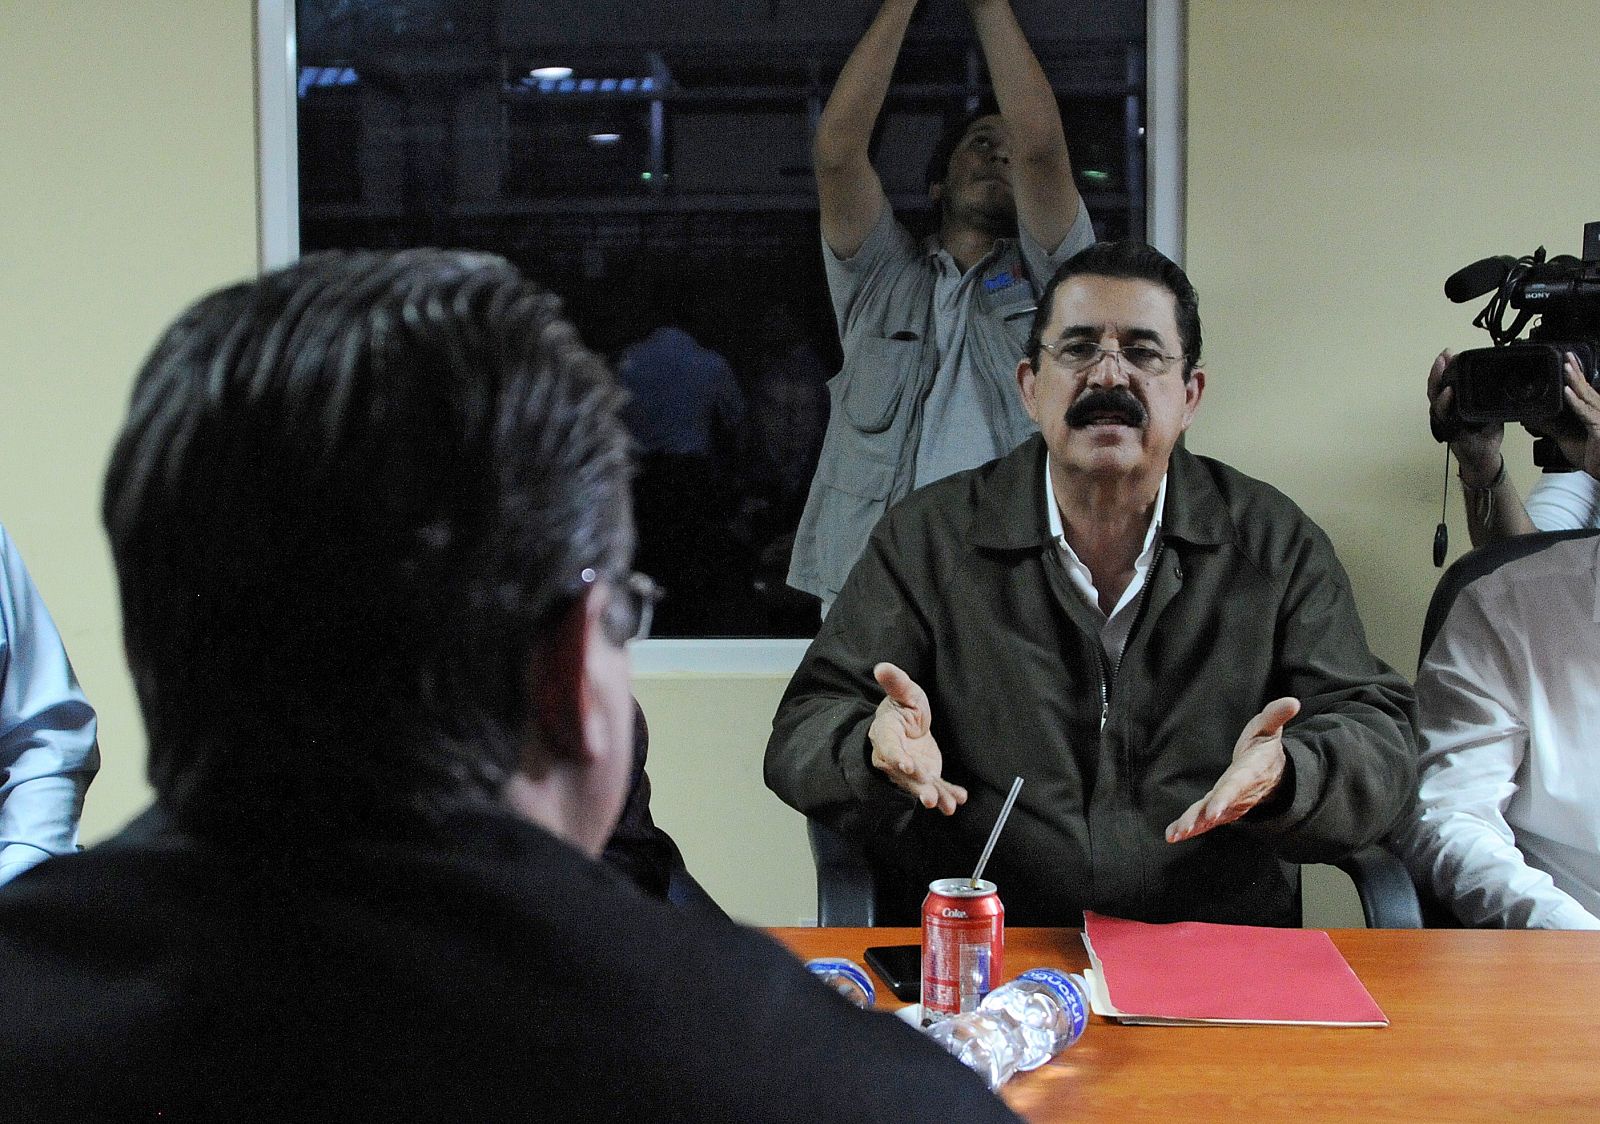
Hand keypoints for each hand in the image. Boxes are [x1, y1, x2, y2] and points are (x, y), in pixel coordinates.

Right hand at [868, 662, 966, 814]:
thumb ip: (895, 682)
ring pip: (919, 786)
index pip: (888, 747)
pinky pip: (936, 787)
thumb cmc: (903, 707)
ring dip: (933, 796)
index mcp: (886, 733)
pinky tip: (960, 798)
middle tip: (928, 796)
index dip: (896, 757)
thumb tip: (882, 666)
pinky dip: (948, 794)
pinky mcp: (925, 777)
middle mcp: (894, 757)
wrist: (907, 726)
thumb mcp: (904, 692)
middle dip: (916, 785)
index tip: (906, 764)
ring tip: (948, 806)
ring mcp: (910, 770)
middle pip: (903, 774)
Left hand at [1165, 697, 1299, 842]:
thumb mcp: (1269, 728)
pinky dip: (1190, 828)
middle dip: (1206, 816)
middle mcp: (1238, 792)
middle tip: (1190, 827)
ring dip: (1194, 826)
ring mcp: (1229, 804)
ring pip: (1210, 816)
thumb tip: (1292, 701)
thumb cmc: (1264, 749)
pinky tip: (1173, 835)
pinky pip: (1204, 820)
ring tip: (1176, 834)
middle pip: (1221, 805)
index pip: (1236, 785)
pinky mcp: (1220, 810)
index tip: (1215, 809)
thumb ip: (1275, 715)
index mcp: (1248, 772)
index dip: (1226, 796)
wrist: (1272, 776)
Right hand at [1428, 349, 1502, 481]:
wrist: (1486, 458)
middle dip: (1438, 370)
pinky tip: (1448, 393)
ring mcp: (1447, 421)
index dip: (1445, 367)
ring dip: (1437, 382)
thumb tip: (1503, 376)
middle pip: (1436, 388)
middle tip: (1443, 355)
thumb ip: (1490, 396)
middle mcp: (1447, 411)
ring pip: (1436, 399)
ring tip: (1442, 366)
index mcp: (1455, 404)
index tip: (1449, 352)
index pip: (1446, 382)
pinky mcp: (1451, 431)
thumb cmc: (1485, 434)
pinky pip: (1445, 417)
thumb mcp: (1490, 410)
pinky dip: (1445, 404)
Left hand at [1557, 352, 1599, 479]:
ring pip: (1587, 396)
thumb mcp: (1566, 439)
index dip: (1577, 375)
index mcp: (1593, 413)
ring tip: (1566, 366)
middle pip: (1587, 389)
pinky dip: (1575, 402)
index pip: (1585, 390)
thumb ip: (1550, 427)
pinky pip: (1587, 413)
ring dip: (1575, 381)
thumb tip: (1532, 417)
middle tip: (1567, 355)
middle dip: (1576, 371)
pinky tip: (1566, 391)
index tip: (1568, 361)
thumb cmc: (1593, 458)